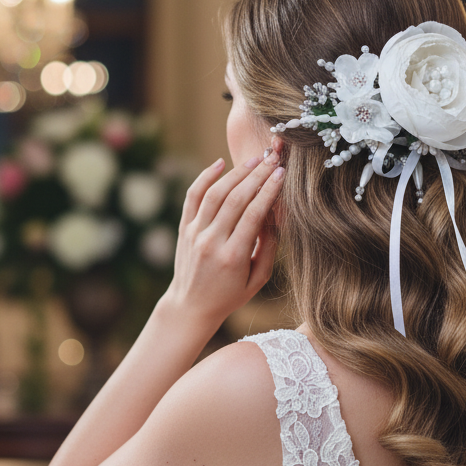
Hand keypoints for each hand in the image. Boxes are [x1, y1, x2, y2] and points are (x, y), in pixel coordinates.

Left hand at [161, 139, 284, 328]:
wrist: (191, 306)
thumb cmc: (230, 295)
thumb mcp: (257, 280)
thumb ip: (268, 248)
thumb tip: (275, 214)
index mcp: (233, 257)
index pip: (253, 215)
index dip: (269, 191)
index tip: (282, 174)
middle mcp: (211, 242)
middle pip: (235, 199)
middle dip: (257, 175)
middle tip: (273, 159)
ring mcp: (194, 233)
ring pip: (215, 193)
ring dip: (236, 173)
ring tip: (255, 160)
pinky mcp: (184, 228)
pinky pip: (193, 196)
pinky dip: (205, 176)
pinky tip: (220, 162)